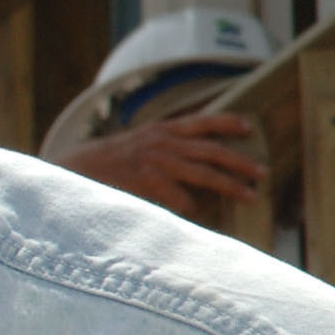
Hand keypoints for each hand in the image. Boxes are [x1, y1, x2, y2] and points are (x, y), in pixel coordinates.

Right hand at [53, 112, 267, 213]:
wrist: (72, 171)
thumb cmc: (103, 162)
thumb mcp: (134, 143)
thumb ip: (160, 145)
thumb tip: (188, 155)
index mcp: (160, 129)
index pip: (203, 120)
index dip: (228, 123)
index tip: (249, 128)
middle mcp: (162, 142)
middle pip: (213, 150)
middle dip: (241, 161)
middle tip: (262, 173)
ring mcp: (155, 162)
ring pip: (204, 173)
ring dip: (230, 185)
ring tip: (249, 196)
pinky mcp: (147, 182)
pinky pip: (180, 197)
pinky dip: (191, 206)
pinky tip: (197, 214)